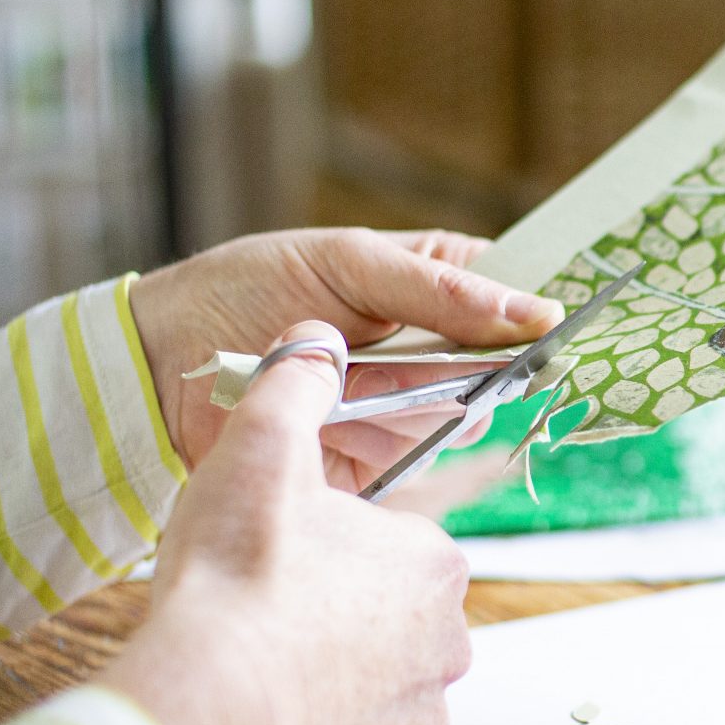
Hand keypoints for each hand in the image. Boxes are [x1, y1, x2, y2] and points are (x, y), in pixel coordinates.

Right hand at [99, 321, 475, 724]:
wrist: (206, 704)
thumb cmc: (237, 577)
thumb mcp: (261, 449)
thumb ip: (296, 384)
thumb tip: (319, 337)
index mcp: (432, 563)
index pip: (399, 545)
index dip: (338, 545)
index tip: (289, 553)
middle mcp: (446, 644)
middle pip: (396, 618)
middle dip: (344, 614)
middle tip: (272, 609)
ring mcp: (416, 719)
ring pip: (379, 686)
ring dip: (335, 678)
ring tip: (266, 666)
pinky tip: (271, 721)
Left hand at [126, 228, 564, 488]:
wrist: (160, 365)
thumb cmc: (244, 287)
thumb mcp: (345, 261)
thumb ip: (439, 287)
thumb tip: (536, 312)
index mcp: (435, 285)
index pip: (518, 297)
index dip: (545, 312)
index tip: (564, 322)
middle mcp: (432, 352)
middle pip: (503, 369)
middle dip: (475, 366)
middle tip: (419, 350)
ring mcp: (404, 409)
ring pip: (458, 419)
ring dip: (407, 401)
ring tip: (349, 381)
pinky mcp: (375, 463)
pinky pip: (411, 463)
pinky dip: (377, 442)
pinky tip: (335, 420)